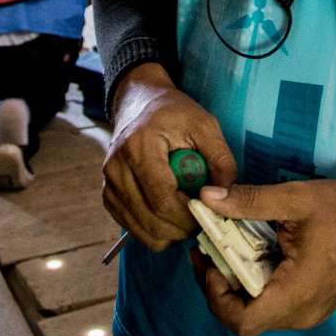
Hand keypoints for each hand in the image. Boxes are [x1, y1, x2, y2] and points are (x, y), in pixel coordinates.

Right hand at [101, 64, 237, 250]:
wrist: (138, 103)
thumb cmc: (173, 113)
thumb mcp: (204, 125)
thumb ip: (221, 160)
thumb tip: (228, 195)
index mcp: (140, 146)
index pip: (163, 200)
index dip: (188, 217)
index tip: (210, 215)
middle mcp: (117, 168)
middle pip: (151, 220)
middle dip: (182, 229)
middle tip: (203, 220)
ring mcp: (109, 183)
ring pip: (141, 230)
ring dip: (169, 233)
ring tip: (187, 216)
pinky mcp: (108, 195)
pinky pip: (132, 227)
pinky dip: (153, 229)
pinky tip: (169, 214)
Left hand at [191, 178, 335, 335]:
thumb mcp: (296, 198)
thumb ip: (251, 200)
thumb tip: (207, 197)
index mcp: (298, 291)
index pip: (243, 322)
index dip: (216, 297)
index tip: (211, 262)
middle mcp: (302, 313)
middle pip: (245, 320)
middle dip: (219, 288)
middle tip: (208, 252)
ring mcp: (309, 313)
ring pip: (258, 315)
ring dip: (236, 287)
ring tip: (225, 251)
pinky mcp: (313, 306)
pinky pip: (274, 307)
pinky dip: (255, 287)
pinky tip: (250, 256)